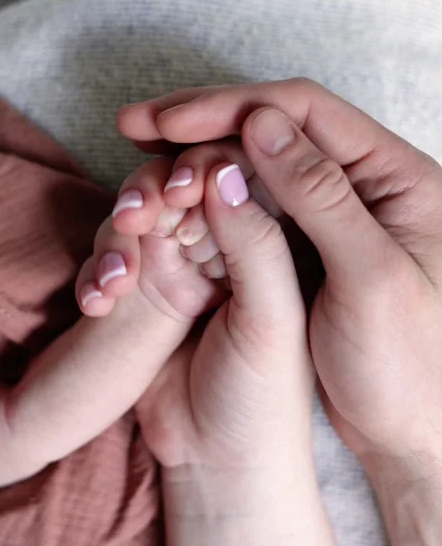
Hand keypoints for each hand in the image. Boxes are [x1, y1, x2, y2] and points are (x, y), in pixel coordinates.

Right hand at [119, 78, 441, 473]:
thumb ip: (321, 196)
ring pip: (255, 163)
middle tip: (135, 122)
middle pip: (274, 126)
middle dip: (203, 121)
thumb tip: (262, 122)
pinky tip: (166, 200)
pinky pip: (250, 204)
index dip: (232, 108)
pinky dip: (205, 196)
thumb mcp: (370, 279)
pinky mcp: (305, 246)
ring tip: (138, 155)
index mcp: (396, 178)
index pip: (306, 113)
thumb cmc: (410, 368)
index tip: (169, 121)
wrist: (408, 437)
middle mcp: (364, 184)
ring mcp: (331, 215)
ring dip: (196, 155)